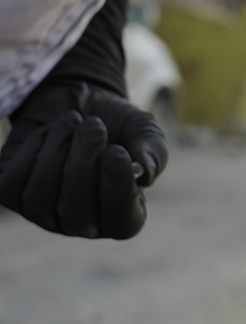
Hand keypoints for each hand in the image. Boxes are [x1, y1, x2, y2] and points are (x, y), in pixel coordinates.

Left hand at [0, 82, 166, 238]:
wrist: (78, 101)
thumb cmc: (117, 123)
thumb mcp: (144, 130)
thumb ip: (153, 151)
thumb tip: (142, 174)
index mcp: (122, 212)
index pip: (122, 222)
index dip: (117, 189)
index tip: (117, 150)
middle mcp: (83, 222)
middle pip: (76, 214)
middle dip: (83, 162)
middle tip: (94, 124)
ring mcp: (44, 214)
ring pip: (39, 200)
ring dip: (57, 149)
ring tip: (73, 121)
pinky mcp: (12, 197)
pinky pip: (12, 185)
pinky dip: (32, 149)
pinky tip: (49, 134)